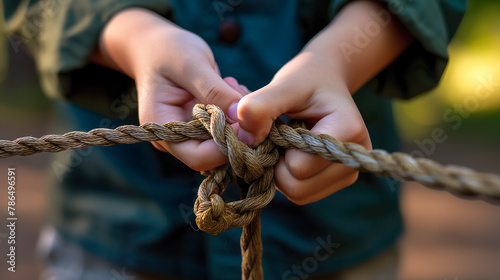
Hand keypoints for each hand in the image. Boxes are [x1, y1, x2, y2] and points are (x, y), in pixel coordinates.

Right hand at [94, 8, 247, 170]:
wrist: (156, 45)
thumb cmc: (167, 50)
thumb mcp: (191, 65)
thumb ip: (215, 91)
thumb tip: (241, 116)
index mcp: (163, 128)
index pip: (198, 157)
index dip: (226, 146)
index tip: (246, 120)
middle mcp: (175, 138)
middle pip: (214, 154)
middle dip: (235, 129)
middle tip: (240, 92)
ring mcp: (189, 133)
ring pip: (225, 141)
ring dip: (238, 117)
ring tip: (232, 84)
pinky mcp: (202, 125)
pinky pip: (226, 128)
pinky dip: (236, 111)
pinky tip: (231, 87)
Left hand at [233, 52, 370, 204]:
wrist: (324, 80)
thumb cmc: (305, 79)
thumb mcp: (283, 85)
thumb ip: (259, 107)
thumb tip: (245, 140)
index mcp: (349, 131)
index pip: (299, 166)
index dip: (276, 149)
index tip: (275, 125)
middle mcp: (353, 159)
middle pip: (298, 187)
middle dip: (276, 164)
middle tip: (276, 135)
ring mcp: (347, 173)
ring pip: (298, 195)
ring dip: (280, 171)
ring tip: (284, 142)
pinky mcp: (336, 181)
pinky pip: (301, 194)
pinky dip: (287, 176)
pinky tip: (289, 152)